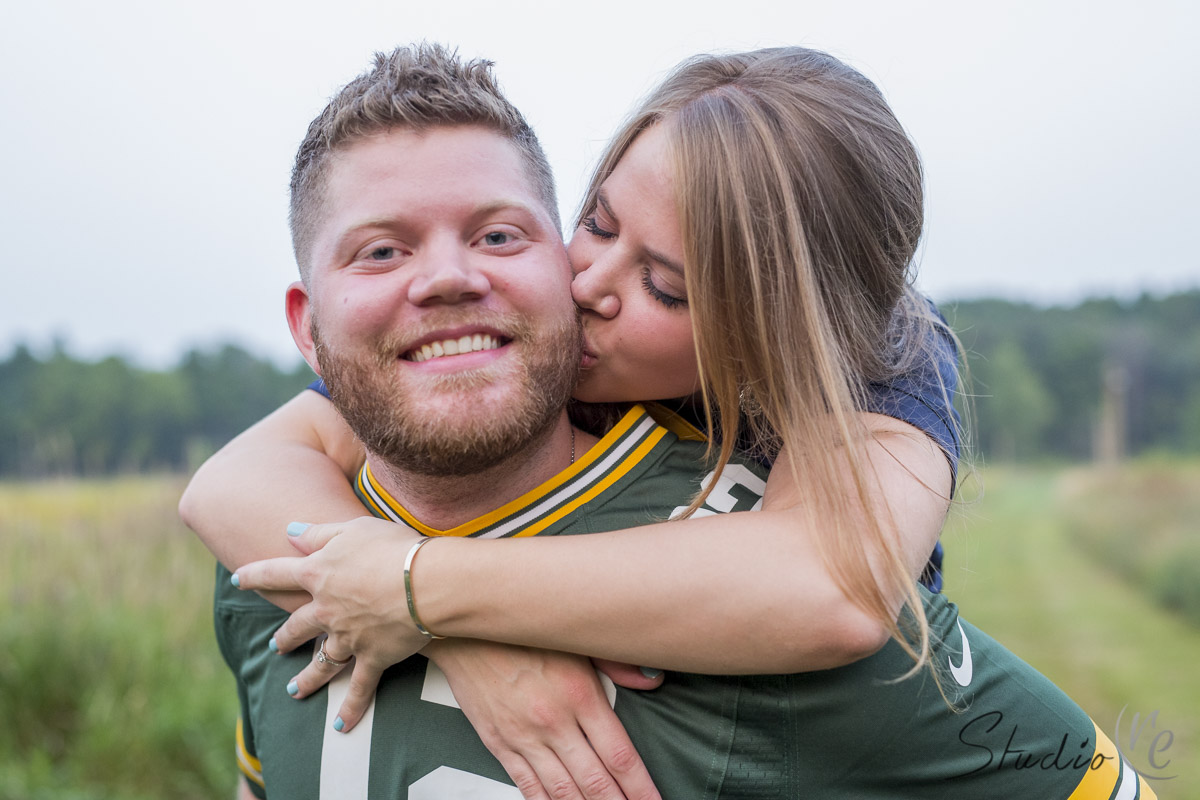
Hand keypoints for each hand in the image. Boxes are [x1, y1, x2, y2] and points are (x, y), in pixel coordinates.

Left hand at [232, 517, 430, 725]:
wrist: (426, 582)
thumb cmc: (393, 547)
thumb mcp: (354, 527)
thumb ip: (320, 533)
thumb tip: (290, 531)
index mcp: (318, 574)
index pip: (275, 574)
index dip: (253, 576)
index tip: (236, 580)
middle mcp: (325, 610)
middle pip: (296, 627)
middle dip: (283, 638)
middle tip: (274, 646)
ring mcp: (347, 638)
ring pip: (321, 663)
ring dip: (306, 679)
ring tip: (294, 690)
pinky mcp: (373, 657)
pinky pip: (360, 688)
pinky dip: (352, 709)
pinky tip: (342, 727)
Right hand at [427, 639, 660, 799]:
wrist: (466, 629)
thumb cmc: (526, 630)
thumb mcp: (578, 639)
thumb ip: (618, 663)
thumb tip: (653, 680)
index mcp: (580, 695)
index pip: (619, 755)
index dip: (640, 786)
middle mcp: (554, 723)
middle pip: (595, 781)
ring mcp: (524, 738)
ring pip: (563, 791)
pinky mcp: (499, 744)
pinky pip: (527, 786)